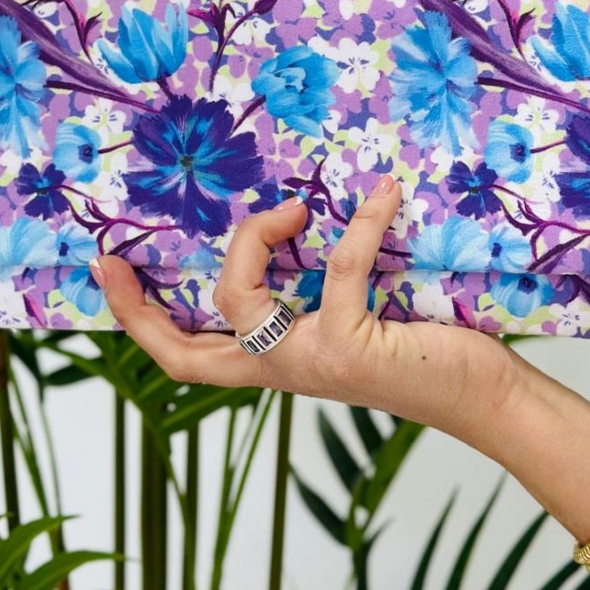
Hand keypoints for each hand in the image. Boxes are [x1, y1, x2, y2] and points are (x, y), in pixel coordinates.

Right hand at [90, 174, 518, 439]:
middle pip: (184, 351)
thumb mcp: (351, 317)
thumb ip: (314, 287)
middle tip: (121, 256)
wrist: (481, 395)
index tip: (108, 271)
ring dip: (255, 240)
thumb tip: (298, 214)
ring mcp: (311, 361)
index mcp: (274, 363)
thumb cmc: (421, 349)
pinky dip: (359, 224)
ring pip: (238, 299)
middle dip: (142, 305)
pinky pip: (337, 268)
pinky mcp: (350, 346)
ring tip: (293, 208)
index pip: (185, 356)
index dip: (138, 321)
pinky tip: (385, 194)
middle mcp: (282, 369)